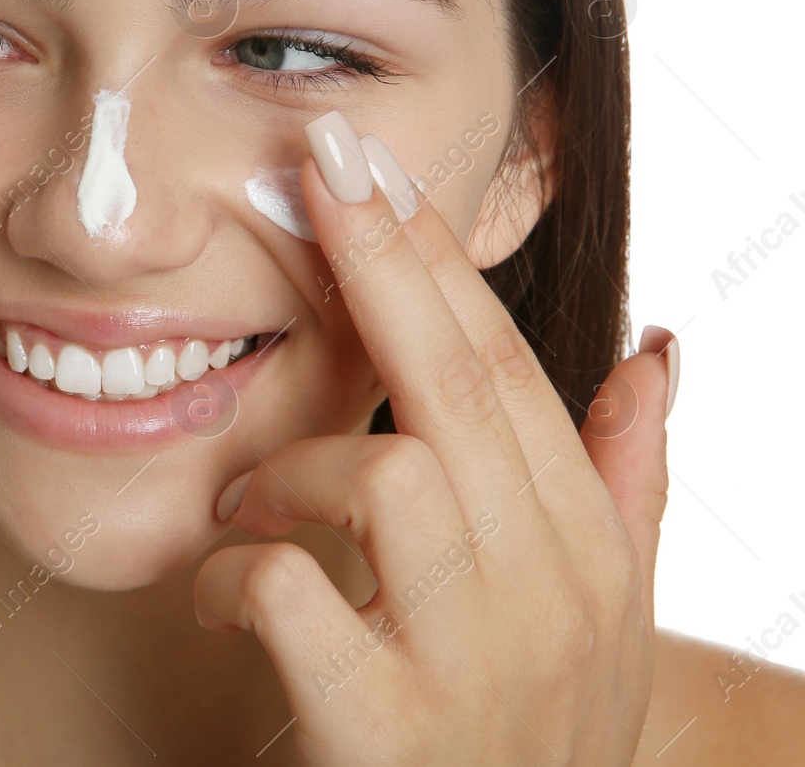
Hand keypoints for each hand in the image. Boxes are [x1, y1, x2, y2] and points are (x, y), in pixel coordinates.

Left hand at [194, 110, 672, 765]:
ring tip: (248, 505)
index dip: (437, 260)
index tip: (375, 167)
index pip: (508, 370)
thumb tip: (656, 354)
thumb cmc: (523, 742)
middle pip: (459, 387)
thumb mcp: (598, 623)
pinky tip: (220, 591)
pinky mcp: (384, 735)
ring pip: (386, 477)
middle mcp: (548, 599)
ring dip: (290, 469)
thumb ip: (624, 486)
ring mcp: (471, 667)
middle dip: (387, 263)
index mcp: (588, 554)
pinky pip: (292, 593)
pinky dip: (236, 573)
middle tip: (322, 167)